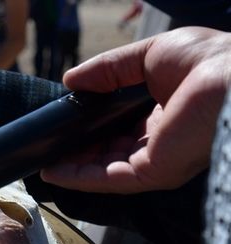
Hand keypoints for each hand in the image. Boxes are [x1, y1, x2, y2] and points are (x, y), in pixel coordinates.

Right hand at [41, 27, 230, 193]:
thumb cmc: (204, 60)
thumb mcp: (145, 57)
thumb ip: (107, 70)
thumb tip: (69, 80)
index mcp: (163, 116)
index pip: (119, 129)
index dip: (91, 130)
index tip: (65, 126)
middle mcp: (159, 143)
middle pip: (109, 153)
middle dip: (78, 152)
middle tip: (49, 146)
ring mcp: (156, 161)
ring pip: (104, 170)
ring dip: (73, 168)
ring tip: (44, 162)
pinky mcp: (152, 173)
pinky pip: (107, 179)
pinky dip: (78, 177)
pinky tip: (54, 171)